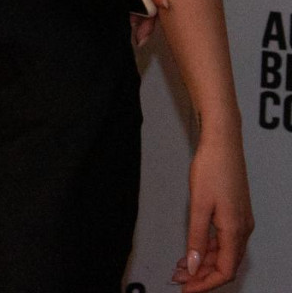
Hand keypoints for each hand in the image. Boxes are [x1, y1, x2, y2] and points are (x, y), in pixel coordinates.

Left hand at [170, 132, 253, 290]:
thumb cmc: (211, 168)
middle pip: (225, 265)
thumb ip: (196, 237)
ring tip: (181, 266)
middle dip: (202, 275)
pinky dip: (207, 247)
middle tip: (179, 279)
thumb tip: (193, 265)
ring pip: (224, 252)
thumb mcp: (199, 205)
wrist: (222, 142)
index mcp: (235, 231)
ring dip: (203, 262)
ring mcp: (240, 221)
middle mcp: (242, 229)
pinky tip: (193, 247)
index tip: (187, 289)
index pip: (225, 271)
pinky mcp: (235, 212)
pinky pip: (223, 239)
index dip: (206, 284)